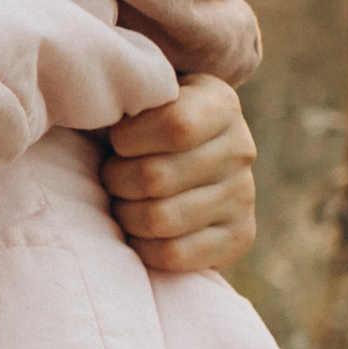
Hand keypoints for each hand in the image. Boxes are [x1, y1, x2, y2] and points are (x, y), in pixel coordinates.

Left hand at [101, 72, 257, 275]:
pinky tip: (140, 231)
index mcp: (220, 104)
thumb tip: (103, 102)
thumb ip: (131, 94)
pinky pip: (174, 254)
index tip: (117, 142)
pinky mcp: (239, 237)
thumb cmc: (146, 124)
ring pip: (160, 219)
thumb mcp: (146, 96)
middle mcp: (241, 148)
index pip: (174, 126)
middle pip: (156, 177)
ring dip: (125, 214)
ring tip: (123, 201)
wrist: (187, 162)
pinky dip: (143, 247)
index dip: (129, 139)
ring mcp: (244, 195)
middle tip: (112, 177)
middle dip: (116, 180)